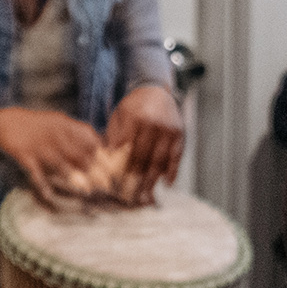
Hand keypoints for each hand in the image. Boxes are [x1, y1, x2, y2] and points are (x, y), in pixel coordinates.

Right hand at [0, 107, 103, 205]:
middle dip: (94, 171)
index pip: (90, 139)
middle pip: (79, 155)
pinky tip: (50, 195)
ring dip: (74, 179)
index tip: (114, 170)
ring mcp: (40, 146)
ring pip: (61, 165)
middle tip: (106, 187)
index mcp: (65, 126)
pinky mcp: (24, 155)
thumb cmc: (37, 126)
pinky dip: (42, 185)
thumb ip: (78, 134)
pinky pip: (36, 173)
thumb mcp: (59, 123)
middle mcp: (55, 135)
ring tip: (87, 192)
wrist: (5, 121)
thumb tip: (102, 147)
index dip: (103, 155)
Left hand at [104, 85, 183, 202]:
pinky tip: (166, 184)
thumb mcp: (118, 117)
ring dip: (152, 181)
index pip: (126, 151)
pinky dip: (172, 172)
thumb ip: (114, 137)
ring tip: (145, 197)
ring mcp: (168, 130)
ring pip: (159, 161)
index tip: (115, 187)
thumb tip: (107, 163)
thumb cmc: (133, 107)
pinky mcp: (180, 134)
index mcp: (134, 119)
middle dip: (135, 180)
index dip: (120, 170)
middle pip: (142, 159)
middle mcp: (153, 124)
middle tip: (128, 198)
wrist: (155, 90)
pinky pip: (176, 157)